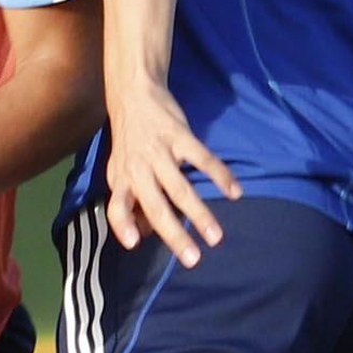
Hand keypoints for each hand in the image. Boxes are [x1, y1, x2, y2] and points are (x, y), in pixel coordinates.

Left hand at [105, 82, 240, 263]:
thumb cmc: (129, 139)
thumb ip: (130, 200)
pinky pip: (203, 159)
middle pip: (156, 206)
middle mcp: (138, 168)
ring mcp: (159, 151)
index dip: (123, 225)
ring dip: (200, 214)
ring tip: (216, 236)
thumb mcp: (120, 169)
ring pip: (181, 188)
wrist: (133, 93)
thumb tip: (143, 235)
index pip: (117, 207)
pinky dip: (220, 175)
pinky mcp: (179, 135)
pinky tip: (235, 192)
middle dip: (175, 235)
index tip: (135, 244)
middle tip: (193, 259)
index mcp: (121, 178)